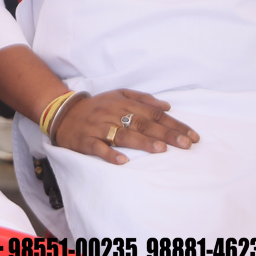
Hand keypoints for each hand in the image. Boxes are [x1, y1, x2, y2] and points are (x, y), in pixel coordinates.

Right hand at [54, 89, 199, 164]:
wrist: (63, 113)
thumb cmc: (96, 107)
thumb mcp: (117, 95)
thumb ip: (142, 99)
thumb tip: (167, 106)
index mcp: (122, 103)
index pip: (153, 113)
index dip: (173, 124)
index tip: (192, 136)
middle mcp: (112, 114)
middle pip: (142, 124)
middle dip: (165, 134)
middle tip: (185, 144)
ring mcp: (99, 127)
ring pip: (123, 135)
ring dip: (142, 142)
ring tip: (161, 149)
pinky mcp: (86, 140)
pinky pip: (98, 148)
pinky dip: (110, 154)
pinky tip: (123, 161)